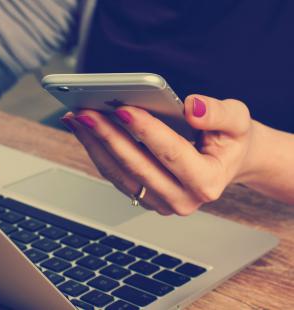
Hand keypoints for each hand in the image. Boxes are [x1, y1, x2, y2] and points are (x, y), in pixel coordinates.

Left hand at [61, 95, 254, 215]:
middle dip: (109, 137)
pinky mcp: (144, 196)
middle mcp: (182, 199)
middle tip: (86, 112)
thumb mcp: (237, 121)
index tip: (123, 109)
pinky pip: (115, 175)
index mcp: (207, 182)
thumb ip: (219, 114)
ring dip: (95, 145)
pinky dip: (97, 151)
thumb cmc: (230, 140)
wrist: (224, 161)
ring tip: (78, 118)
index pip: (171, 154)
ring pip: (119, 174)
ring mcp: (160, 202)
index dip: (147, 131)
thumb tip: (191, 108)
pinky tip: (85, 130)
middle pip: (137, 167)